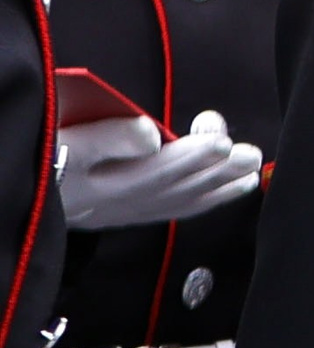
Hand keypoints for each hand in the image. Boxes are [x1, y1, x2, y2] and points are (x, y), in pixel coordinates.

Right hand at [57, 114, 262, 230]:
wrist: (27, 204)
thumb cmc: (48, 163)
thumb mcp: (69, 144)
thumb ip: (110, 138)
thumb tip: (152, 134)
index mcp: (115, 182)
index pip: (164, 168)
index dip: (196, 154)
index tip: (219, 138)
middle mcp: (131, 201)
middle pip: (183, 185)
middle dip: (221, 169)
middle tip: (250, 153)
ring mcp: (135, 210)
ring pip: (187, 199)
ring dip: (222, 187)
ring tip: (251, 173)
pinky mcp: (135, 213)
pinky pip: (179, 210)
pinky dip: (207, 201)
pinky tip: (225, 192)